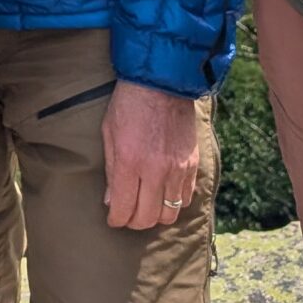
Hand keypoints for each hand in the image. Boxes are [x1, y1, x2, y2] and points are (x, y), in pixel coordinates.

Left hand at [102, 80, 201, 230]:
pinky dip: (174, 202)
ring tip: (146, 207)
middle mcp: (156, 170)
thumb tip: (112, 201)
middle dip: (134, 222)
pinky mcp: (193, 164)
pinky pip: (186, 198)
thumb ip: (112, 170)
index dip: (116, 220)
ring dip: (156, 215)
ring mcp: (178, 169)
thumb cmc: (129, 103)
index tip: (113, 219)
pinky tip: (164, 194)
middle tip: (128, 215)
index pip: (124, 209)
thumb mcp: (109, 133)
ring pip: (170, 213)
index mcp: (131, 162)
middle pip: (148, 218)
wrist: (163, 81)